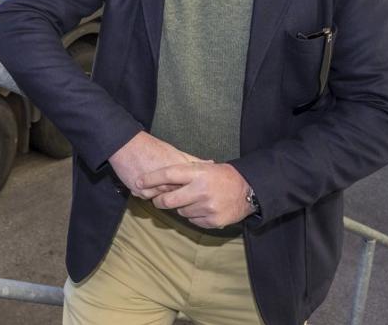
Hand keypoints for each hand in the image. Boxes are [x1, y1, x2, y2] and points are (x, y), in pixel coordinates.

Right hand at [107, 132, 203, 198]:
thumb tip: (211, 162)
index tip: (192, 188)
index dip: (192, 189)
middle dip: (178, 195)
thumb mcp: (174, 151)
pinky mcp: (141, 192)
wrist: (125, 145)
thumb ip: (193, 159)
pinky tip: (147, 184)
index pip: (191, 188)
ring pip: (162, 199)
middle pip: (178, 197)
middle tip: (172, 188)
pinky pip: (148, 198)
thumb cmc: (150, 147)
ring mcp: (154, 188)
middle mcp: (167, 182)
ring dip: (161, 195)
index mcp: (178, 171)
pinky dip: (148, 193)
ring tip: (158, 186)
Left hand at [139, 162, 253, 227]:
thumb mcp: (204, 167)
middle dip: (159, 200)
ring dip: (181, 207)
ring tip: (192, 200)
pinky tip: (202, 208)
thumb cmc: (221, 176)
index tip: (139, 182)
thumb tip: (158, 180)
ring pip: (180, 211)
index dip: (150, 179)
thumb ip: (183, 172)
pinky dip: (193, 215)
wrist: (248, 190)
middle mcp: (201, 190)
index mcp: (197, 173)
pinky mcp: (212, 220)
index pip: (167, 175)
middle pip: (168, 200)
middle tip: (157, 199)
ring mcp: (207, 207)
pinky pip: (192, 220)